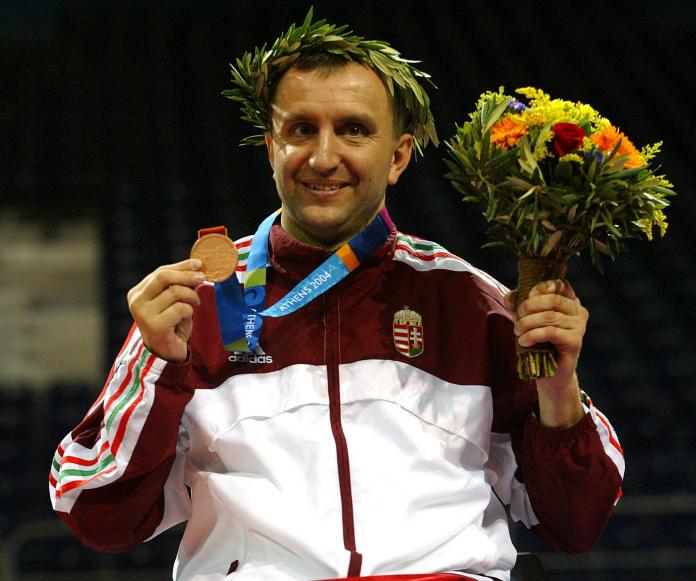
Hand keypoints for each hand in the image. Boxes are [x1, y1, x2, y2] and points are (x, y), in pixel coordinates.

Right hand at [127, 259, 204, 362]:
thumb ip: (178, 284)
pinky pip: (180, 309)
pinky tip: (187, 317)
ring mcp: (143, 314)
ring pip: (175, 292)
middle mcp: (136, 301)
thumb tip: (196, 266)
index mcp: (138, 292)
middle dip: (186, 275)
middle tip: (202, 278)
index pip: (160, 272)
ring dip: (191, 296)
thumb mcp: (172, 300)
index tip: (199, 263)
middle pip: (164, 277)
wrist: (166, 352)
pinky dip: (189, 311)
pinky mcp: (154, 326)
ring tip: (195, 303)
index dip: (181, 266)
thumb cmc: (171, 323)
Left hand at [505, 279, 588, 427]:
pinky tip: (524, 341)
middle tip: (517, 317)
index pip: (560, 284)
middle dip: (530, 306)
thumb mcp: (526, 319)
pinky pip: (551, 332)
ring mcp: (579, 326)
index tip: (526, 295)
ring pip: (550, 317)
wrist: (549, 372)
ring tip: (517, 331)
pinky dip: (533, 335)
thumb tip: (509, 296)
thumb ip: (518, 305)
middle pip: (554, 299)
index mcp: (570, 300)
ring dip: (527, 323)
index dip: (541, 287)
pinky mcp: (575, 342)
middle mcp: (578, 311)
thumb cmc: (539, 341)